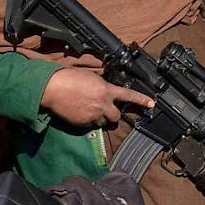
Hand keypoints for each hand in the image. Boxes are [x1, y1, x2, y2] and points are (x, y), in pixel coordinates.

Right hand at [40, 68, 154, 127]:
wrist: (53, 88)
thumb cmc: (70, 78)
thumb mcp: (92, 78)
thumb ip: (104, 86)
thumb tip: (108, 91)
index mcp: (107, 90)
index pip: (129, 95)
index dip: (142, 100)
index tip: (152, 104)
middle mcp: (102, 104)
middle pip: (116, 116)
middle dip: (113, 115)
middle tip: (106, 111)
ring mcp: (93, 115)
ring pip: (103, 123)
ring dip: (100, 118)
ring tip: (89, 110)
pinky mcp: (82, 123)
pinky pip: (90, 126)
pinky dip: (87, 121)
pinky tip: (79, 112)